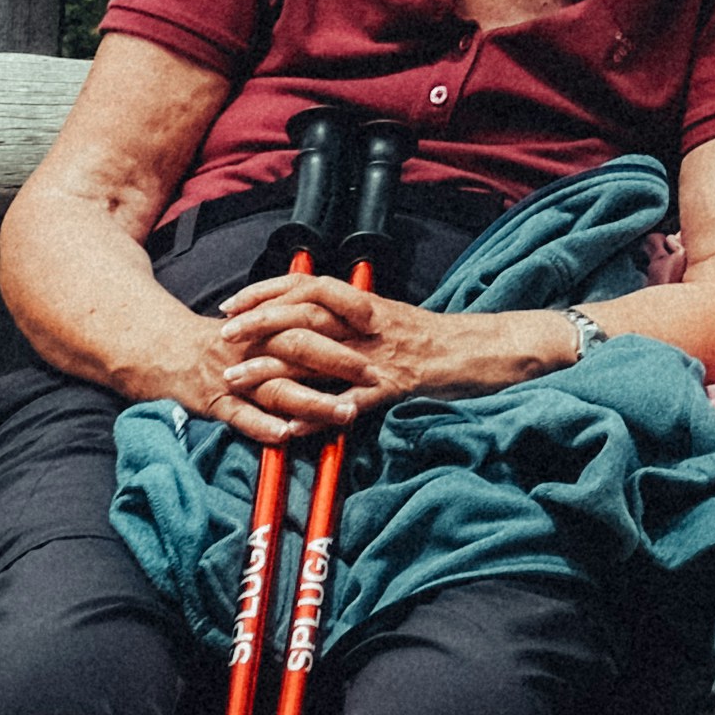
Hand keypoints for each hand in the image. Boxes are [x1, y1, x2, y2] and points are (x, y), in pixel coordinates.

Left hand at [197, 274, 558, 438]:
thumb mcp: (396, 320)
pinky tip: (290, 428)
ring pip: (318, 354)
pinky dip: (318, 414)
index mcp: (368, 304)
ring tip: (237, 382)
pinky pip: (351, 401)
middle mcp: (370, 323)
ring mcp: (381, 354)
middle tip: (223, 338)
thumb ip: (358, 321)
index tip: (233, 303)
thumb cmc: (443, 339)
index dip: (267, 291)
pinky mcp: (396, 386)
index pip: (308, 285)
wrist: (490, 350)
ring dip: (273, 369)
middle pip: (304, 314)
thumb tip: (318, 324)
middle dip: (258, 325)